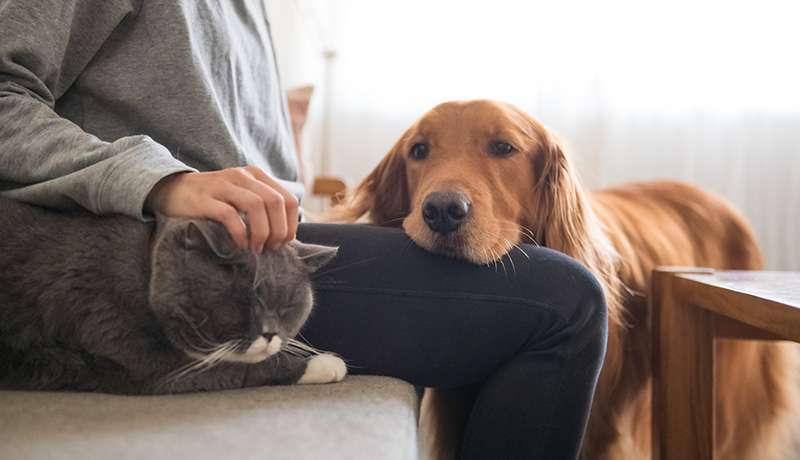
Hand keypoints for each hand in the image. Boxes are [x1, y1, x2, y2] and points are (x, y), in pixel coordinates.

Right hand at [144, 166, 298, 251]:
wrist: (172, 191)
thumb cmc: (213, 201)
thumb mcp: (242, 197)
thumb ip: (263, 208)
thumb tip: (286, 235)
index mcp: (256, 176)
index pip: (288, 198)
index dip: (291, 223)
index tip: (284, 242)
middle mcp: (242, 176)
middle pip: (275, 202)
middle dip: (278, 230)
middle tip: (271, 248)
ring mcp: (223, 186)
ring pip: (257, 206)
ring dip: (261, 232)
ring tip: (257, 249)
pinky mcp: (205, 199)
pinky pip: (230, 215)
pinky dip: (240, 233)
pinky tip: (240, 245)